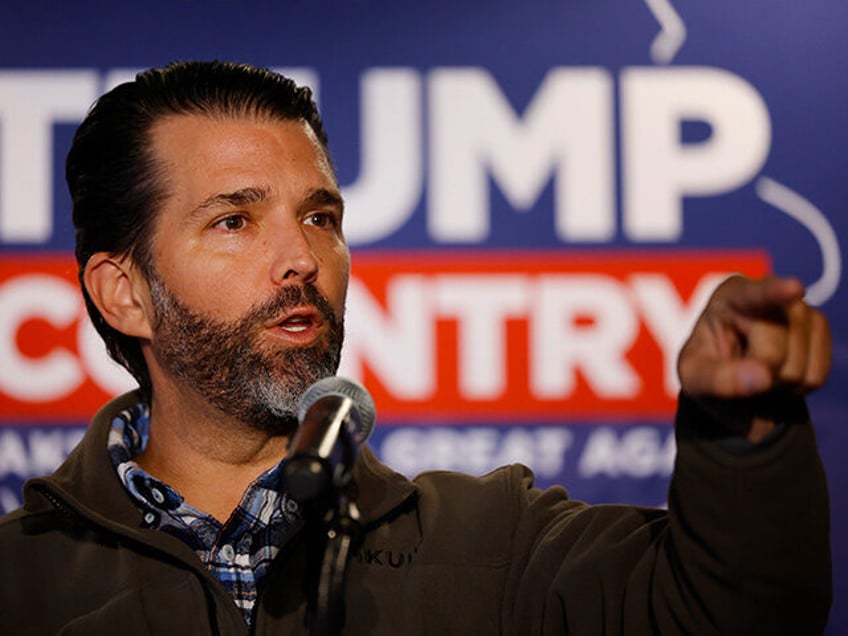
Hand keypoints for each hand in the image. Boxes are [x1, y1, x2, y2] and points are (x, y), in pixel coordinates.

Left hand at [677, 275, 831, 441]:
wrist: (734, 381)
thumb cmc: (705, 370)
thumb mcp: (696, 378)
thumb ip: (719, 378)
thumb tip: (762, 377)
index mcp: (730, 296)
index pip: (754, 296)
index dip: (775, 293)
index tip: (794, 289)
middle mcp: (771, 294)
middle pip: (774, 353)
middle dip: (757, 375)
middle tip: (740, 372)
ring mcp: (801, 309)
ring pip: (799, 370)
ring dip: (777, 384)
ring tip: (758, 371)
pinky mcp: (820, 328)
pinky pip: (815, 377)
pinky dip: (796, 387)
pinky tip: (779, 373)